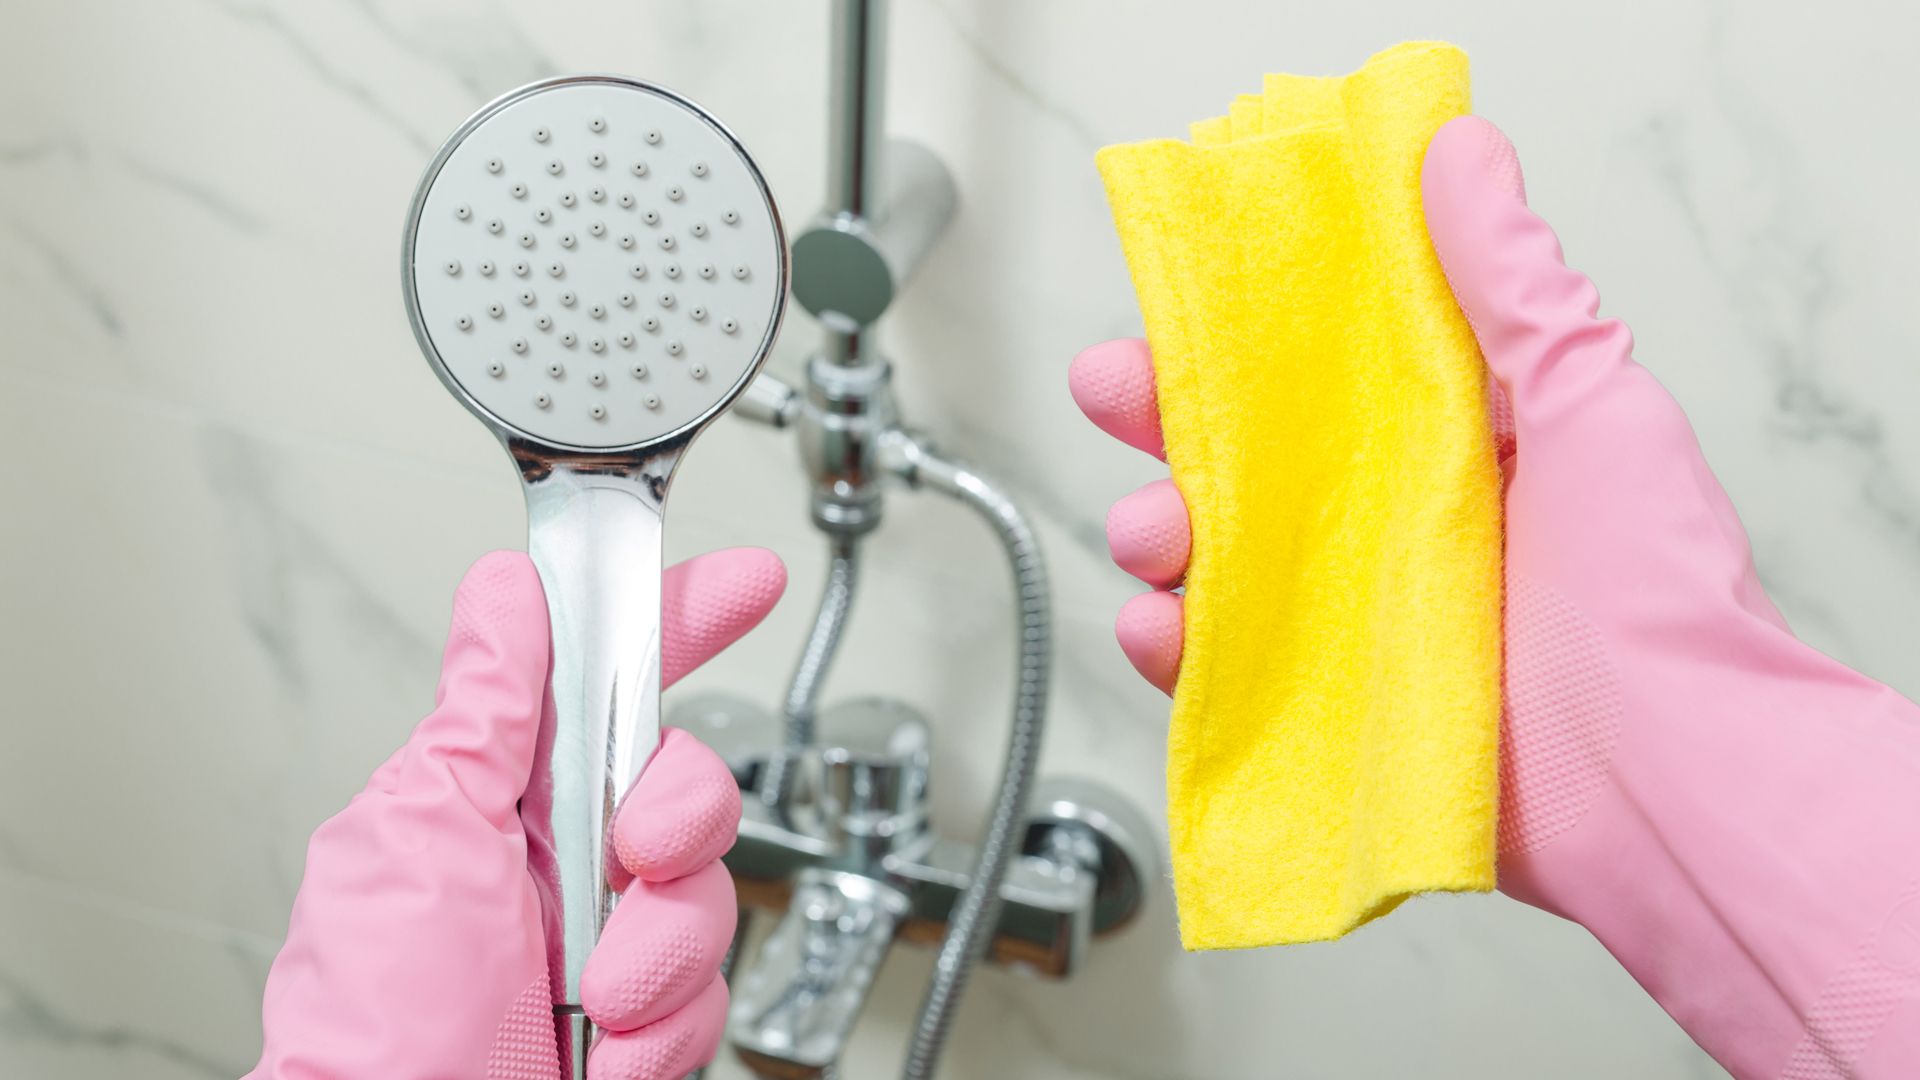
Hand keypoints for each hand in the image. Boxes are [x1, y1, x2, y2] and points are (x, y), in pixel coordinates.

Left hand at [249, 548, 785, 1079]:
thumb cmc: (372, 1028)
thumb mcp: (420, 836)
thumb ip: (482, 713)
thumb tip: (503, 592)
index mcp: (502, 798)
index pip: (604, 682)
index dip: (682, 622)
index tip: (748, 581)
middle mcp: (563, 862)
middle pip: (689, 785)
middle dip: (683, 817)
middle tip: (635, 854)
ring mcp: (607, 942)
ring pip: (712, 897)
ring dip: (663, 953)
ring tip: (594, 999)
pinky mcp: (643, 1020)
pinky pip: (712, 998)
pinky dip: (665, 1032)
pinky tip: (606, 1054)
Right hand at [1071, 116, 1919, 1076]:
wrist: (1669, 773)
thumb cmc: (1651, 584)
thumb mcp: (1588, 394)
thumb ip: (1510, 279)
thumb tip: (1458, 152)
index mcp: (1449, 448)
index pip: (1316, 375)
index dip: (1235, 339)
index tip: (1172, 312)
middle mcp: (1394, 530)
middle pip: (1243, 461)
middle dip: (1164, 423)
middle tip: (1119, 396)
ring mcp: (1356, 625)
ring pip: (1215, 563)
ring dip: (1158, 532)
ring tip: (1156, 533)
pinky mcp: (1330, 712)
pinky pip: (1220, 671)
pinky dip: (1171, 648)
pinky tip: (1163, 628)